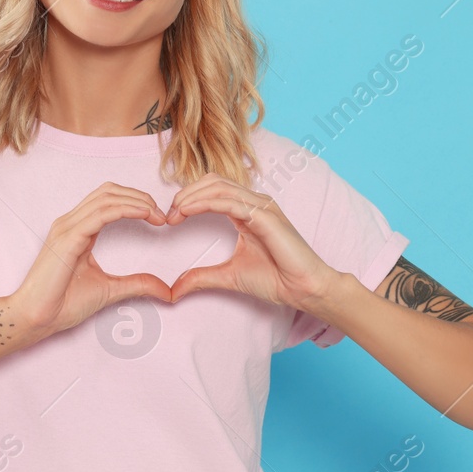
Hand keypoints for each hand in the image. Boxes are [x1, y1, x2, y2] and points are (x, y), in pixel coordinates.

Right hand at [5, 182, 173, 341]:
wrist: (35, 318)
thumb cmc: (62, 304)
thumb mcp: (109, 290)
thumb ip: (136, 284)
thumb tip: (164, 289)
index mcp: (77, 229)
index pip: (108, 200)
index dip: (136, 201)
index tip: (159, 217)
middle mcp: (70, 223)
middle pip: (109, 192)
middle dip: (139, 196)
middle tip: (161, 213)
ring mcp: (67, 228)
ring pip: (106, 197)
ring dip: (136, 201)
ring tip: (156, 214)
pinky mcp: (67, 238)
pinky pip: (100, 214)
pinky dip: (125, 209)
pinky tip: (143, 214)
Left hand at [164, 173, 340, 311]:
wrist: (303, 289)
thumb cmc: (276, 279)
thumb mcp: (229, 276)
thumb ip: (201, 277)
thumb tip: (174, 289)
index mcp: (248, 211)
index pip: (213, 190)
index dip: (188, 199)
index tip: (170, 219)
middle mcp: (255, 203)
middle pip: (213, 182)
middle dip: (186, 194)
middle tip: (169, 215)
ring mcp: (262, 207)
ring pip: (219, 187)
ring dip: (191, 197)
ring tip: (174, 213)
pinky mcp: (265, 216)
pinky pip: (230, 202)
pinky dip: (205, 203)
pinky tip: (188, 212)